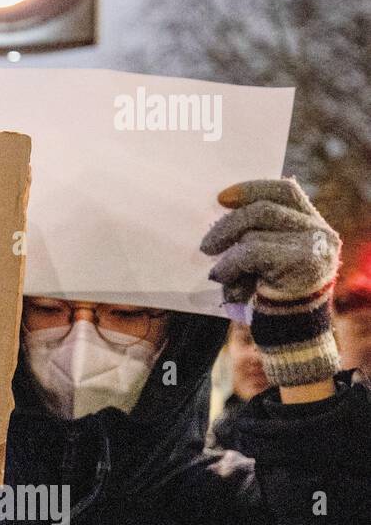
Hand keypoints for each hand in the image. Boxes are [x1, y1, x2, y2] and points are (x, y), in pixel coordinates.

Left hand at [201, 178, 340, 394]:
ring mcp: (315, 246)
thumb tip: (218, 210)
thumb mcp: (260, 260)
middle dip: (227, 224)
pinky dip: (230, 265)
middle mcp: (319, 230)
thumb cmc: (268, 296)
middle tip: (205, 245)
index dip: (250, 188)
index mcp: (310, 223)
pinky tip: (222, 279)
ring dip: (227, 251)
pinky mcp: (304, 262)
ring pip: (255, 230)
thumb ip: (253, 233)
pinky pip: (252, 252)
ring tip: (216, 271)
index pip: (284, 189)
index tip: (220, 198)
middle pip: (264, 208)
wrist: (290, 335)